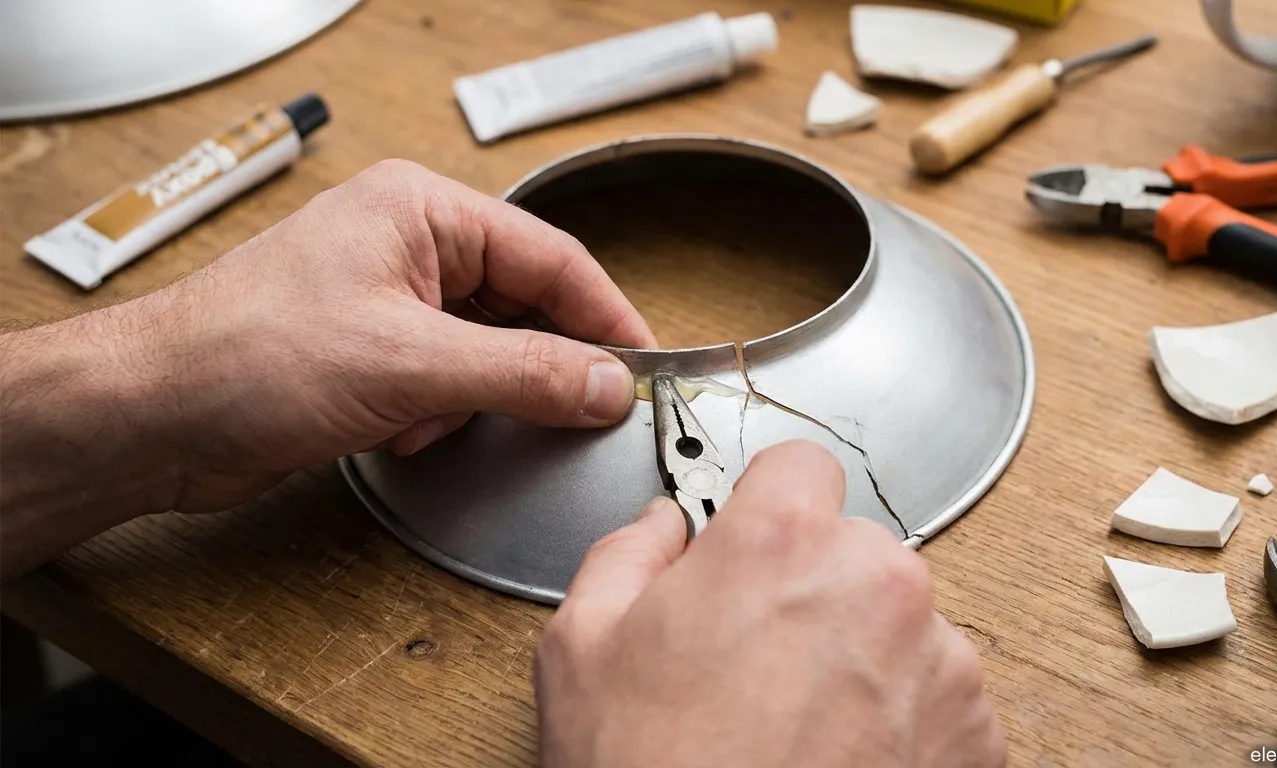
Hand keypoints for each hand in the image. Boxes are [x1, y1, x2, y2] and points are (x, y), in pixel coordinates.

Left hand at [1, 160, 653, 575]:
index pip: (551, 257)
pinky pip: (447, 386)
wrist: (154, 418)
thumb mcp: (412, 365)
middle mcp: (409, 247)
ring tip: (424, 414)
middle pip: (524, 304)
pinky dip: (436, 416)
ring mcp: (390, 302)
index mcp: (421, 210)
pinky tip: (394, 428)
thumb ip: (525, 372)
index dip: (606, 315)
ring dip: (473, 398)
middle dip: (532, 365)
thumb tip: (607, 383)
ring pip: (488, 352)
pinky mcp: (372, 356)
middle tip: (576, 410)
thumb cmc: (247, 355)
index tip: (645, 366)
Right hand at [534, 440, 1005, 767]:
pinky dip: (902, 716)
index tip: (756, 538)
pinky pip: (938, 691)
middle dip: (811, 585)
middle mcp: (875, 584)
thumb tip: (660, 526)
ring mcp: (939, 658)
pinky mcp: (975, 730)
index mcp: (781, 543)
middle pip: (853, 546)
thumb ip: (625, 554)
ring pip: (899, 619)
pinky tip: (838, 755)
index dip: (769, 501)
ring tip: (795, 721)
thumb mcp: (582, 652)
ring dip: (860, 652)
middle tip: (756, 654)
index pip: (802, 463)